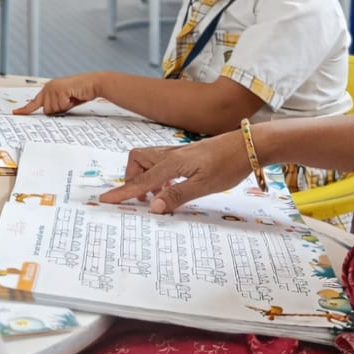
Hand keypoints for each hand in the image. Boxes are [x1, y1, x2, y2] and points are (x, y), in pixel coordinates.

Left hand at [16, 72, 106, 114]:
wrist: (93, 84)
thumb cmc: (81, 92)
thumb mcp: (64, 101)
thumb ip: (54, 106)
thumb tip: (47, 113)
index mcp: (48, 90)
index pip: (34, 102)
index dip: (25, 109)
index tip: (15, 113)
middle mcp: (48, 88)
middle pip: (46, 111)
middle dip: (58, 110)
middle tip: (69, 101)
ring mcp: (52, 88)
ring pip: (53, 110)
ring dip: (64, 107)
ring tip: (72, 98)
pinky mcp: (59, 90)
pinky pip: (61, 106)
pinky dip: (69, 104)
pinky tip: (73, 96)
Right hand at [97, 133, 248, 213]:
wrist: (248, 146)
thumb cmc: (228, 164)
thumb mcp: (204, 185)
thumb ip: (177, 195)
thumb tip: (153, 207)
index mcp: (171, 164)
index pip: (141, 181)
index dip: (123, 192)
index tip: (106, 200)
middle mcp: (170, 156)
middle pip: (137, 161)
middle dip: (132, 178)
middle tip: (143, 198)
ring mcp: (178, 153)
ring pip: (148, 160)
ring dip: (146, 177)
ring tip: (159, 196)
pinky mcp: (186, 155)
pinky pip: (161, 163)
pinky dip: (159, 175)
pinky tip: (173, 187)